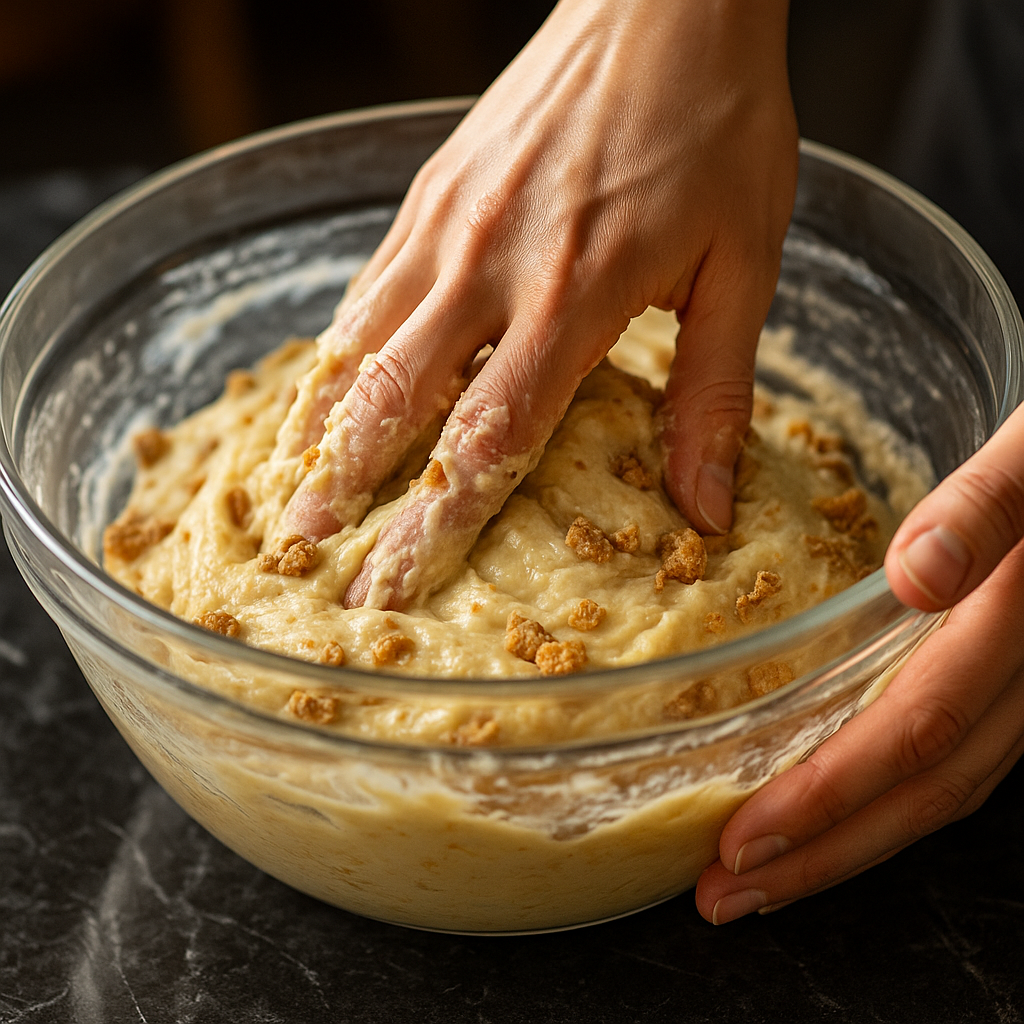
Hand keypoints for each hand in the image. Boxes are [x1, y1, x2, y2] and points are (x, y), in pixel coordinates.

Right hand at [273, 0, 796, 609]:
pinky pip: (366, 290)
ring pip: (357, 345)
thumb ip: (714, 394)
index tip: (393, 587)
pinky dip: (336, 355)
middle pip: (392, 401)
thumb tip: (704, 508)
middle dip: (344, 492)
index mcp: (573, 296)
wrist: (665, 1)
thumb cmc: (717, 126)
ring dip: (321, 429)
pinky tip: (324, 396)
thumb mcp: (743, 265)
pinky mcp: (430, 193)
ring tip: (289, 496)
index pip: (486, 438)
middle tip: (304, 559)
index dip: (434, 525)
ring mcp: (446, 225)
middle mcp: (489, 266)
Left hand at [696, 401, 1023, 923]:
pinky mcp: (1011, 678)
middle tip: (724, 896)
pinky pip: (954, 754)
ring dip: (848, 842)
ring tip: (763, 876)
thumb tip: (920, 576)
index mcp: (1016, 624)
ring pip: (944, 789)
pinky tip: (833, 802)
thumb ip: (989, 507)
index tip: (742, 841)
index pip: (918, 731)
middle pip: (926, 792)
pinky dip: (884, 795)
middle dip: (822, 855)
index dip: (831, 795)